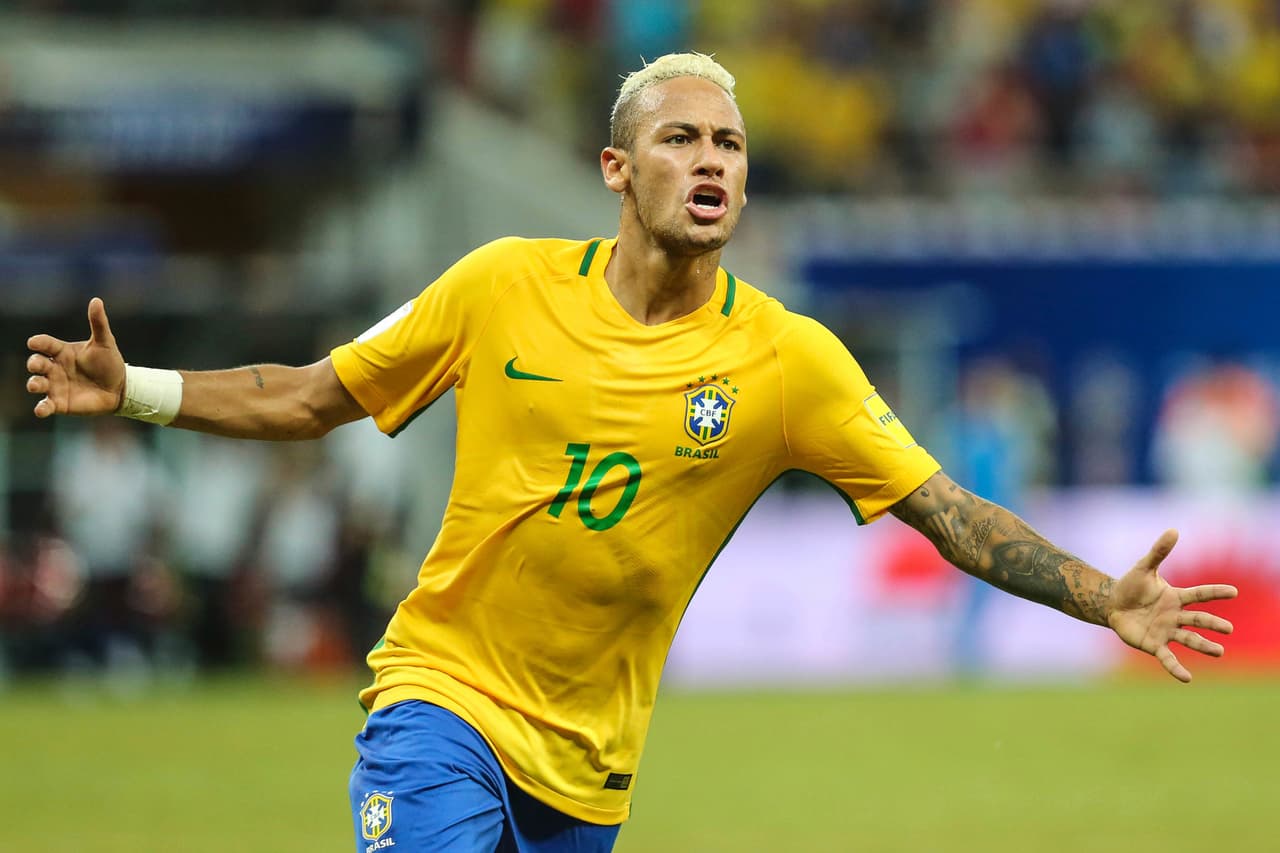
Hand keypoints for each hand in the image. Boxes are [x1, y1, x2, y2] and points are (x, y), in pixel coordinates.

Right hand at [26, 297, 126, 417]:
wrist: (120, 389)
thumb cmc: (110, 363)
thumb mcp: (105, 343)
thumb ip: (98, 323)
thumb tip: (96, 300)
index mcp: (62, 351)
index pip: (45, 344)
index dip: (38, 343)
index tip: (35, 342)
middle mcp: (54, 368)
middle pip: (36, 363)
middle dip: (34, 363)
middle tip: (37, 364)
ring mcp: (55, 386)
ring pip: (36, 384)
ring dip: (33, 384)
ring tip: (35, 385)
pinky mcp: (60, 403)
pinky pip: (45, 406)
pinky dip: (41, 408)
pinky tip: (40, 410)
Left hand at [1107, 529, 1236, 682]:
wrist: (1112, 604)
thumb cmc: (1131, 586)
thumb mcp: (1143, 568)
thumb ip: (1159, 552)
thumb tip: (1174, 530)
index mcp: (1176, 597)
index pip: (1199, 594)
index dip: (1215, 592)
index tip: (1233, 591)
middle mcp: (1175, 616)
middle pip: (1198, 619)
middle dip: (1212, 624)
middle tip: (1228, 629)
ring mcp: (1166, 631)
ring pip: (1189, 639)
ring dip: (1204, 646)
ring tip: (1220, 652)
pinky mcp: (1154, 645)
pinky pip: (1168, 658)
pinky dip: (1176, 668)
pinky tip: (1187, 678)